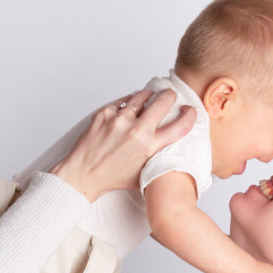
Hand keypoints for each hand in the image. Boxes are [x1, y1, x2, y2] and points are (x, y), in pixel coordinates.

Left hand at [50, 88, 196, 200]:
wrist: (83, 174)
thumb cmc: (112, 177)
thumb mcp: (143, 173)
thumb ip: (158, 158)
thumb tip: (171, 148)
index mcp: (149, 146)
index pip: (180, 125)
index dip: (190, 115)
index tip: (189, 111)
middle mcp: (136, 130)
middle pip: (163, 101)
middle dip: (169, 96)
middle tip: (170, 96)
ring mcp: (119, 120)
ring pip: (141, 96)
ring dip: (148, 96)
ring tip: (150, 97)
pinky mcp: (104, 114)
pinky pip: (122, 101)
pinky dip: (127, 103)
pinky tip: (129, 107)